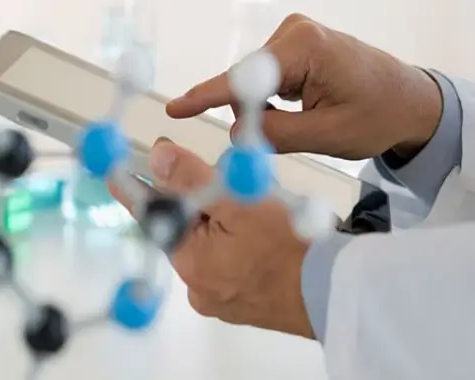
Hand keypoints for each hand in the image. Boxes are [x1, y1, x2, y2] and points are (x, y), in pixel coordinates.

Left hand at [109, 138, 314, 338]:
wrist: (337, 294)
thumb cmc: (292, 248)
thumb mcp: (240, 202)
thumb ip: (195, 180)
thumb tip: (159, 158)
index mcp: (192, 263)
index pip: (154, 218)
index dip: (135, 192)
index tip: (116, 174)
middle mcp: (200, 287)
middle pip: (185, 231)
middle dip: (198, 203)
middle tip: (223, 182)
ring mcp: (222, 299)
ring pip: (209, 246)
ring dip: (221, 223)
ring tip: (256, 210)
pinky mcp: (242, 304)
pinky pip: (227, 265)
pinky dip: (235, 244)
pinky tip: (260, 235)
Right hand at [166, 14, 442, 159]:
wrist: (408, 100)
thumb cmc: (377, 115)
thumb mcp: (327, 134)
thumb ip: (276, 134)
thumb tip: (236, 133)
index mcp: (305, 48)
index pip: (243, 78)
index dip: (206, 96)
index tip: (175, 109)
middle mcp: (294, 34)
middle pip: (245, 82)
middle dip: (252, 116)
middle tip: (277, 142)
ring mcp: (293, 38)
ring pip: (252, 85)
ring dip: (265, 112)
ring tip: (304, 124)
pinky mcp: (294, 49)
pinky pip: (264, 82)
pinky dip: (270, 104)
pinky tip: (298, 112)